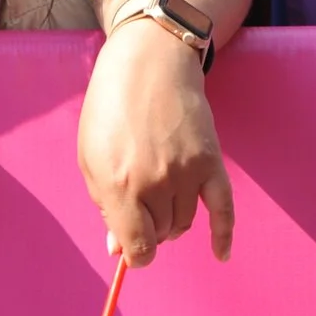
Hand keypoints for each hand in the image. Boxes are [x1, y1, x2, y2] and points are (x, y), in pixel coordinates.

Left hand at [78, 17, 233, 267]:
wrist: (150, 62)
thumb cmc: (110, 108)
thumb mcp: (91, 157)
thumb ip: (104, 205)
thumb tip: (118, 247)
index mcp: (120, 186)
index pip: (138, 247)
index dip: (134, 253)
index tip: (131, 247)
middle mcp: (156, 184)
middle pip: (162, 233)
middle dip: (150, 227)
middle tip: (139, 202)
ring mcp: (188, 173)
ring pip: (186, 221)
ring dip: (173, 219)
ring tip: (161, 196)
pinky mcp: (211, 161)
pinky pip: (224, 208)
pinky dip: (224, 234)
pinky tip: (221, 253)